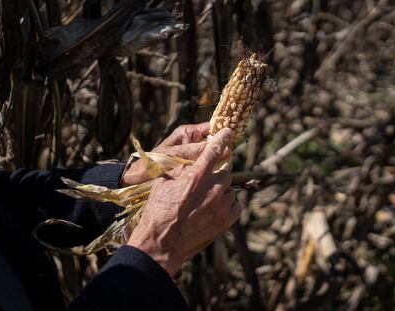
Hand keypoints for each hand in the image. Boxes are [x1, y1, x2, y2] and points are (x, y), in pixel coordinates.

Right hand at [127, 128, 241, 276]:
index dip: (222, 138)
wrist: (162, 243)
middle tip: (202, 185)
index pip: (214, 150)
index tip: (228, 132)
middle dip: (215, 174)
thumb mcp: (164, 183)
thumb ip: (182, 169)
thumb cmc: (158, 211)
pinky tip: (215, 209)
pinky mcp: (227, 221)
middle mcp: (213, 188)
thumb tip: (194, 161)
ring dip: (220, 191)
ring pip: (229, 189)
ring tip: (205, 202)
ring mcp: (221, 205)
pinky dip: (228, 205)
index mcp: (196, 175)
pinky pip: (236, 205)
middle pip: (224, 171)